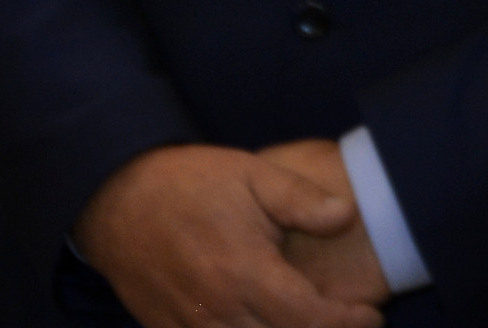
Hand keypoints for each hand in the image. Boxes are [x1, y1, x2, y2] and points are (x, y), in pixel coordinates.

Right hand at [80, 142, 387, 327]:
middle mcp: (219, 310)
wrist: (115, 197)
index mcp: (244, 273)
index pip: (309, 318)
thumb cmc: (188, 183)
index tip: (372, 317)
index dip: (345, 323)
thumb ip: (301, 199)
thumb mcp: (251, 174)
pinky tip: (260, 323)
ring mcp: (190, 326)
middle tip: (345, 322)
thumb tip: (347, 214)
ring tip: (307, 322)